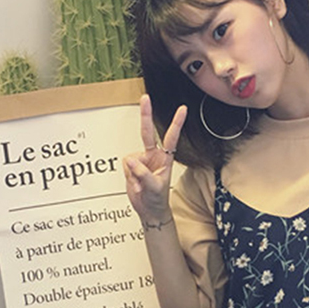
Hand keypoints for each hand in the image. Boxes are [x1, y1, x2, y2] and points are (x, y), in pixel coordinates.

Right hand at [123, 95, 185, 223]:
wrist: (149, 209)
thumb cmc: (157, 199)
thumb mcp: (154, 187)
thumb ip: (143, 173)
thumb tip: (130, 160)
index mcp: (165, 158)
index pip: (171, 138)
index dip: (176, 123)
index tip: (183, 109)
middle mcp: (153, 155)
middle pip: (148, 132)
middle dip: (146, 115)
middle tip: (145, 98)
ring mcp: (141, 160)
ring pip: (131, 157)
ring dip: (133, 172)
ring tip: (141, 184)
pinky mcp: (131, 166)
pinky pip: (125, 165)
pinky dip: (128, 175)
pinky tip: (135, 182)